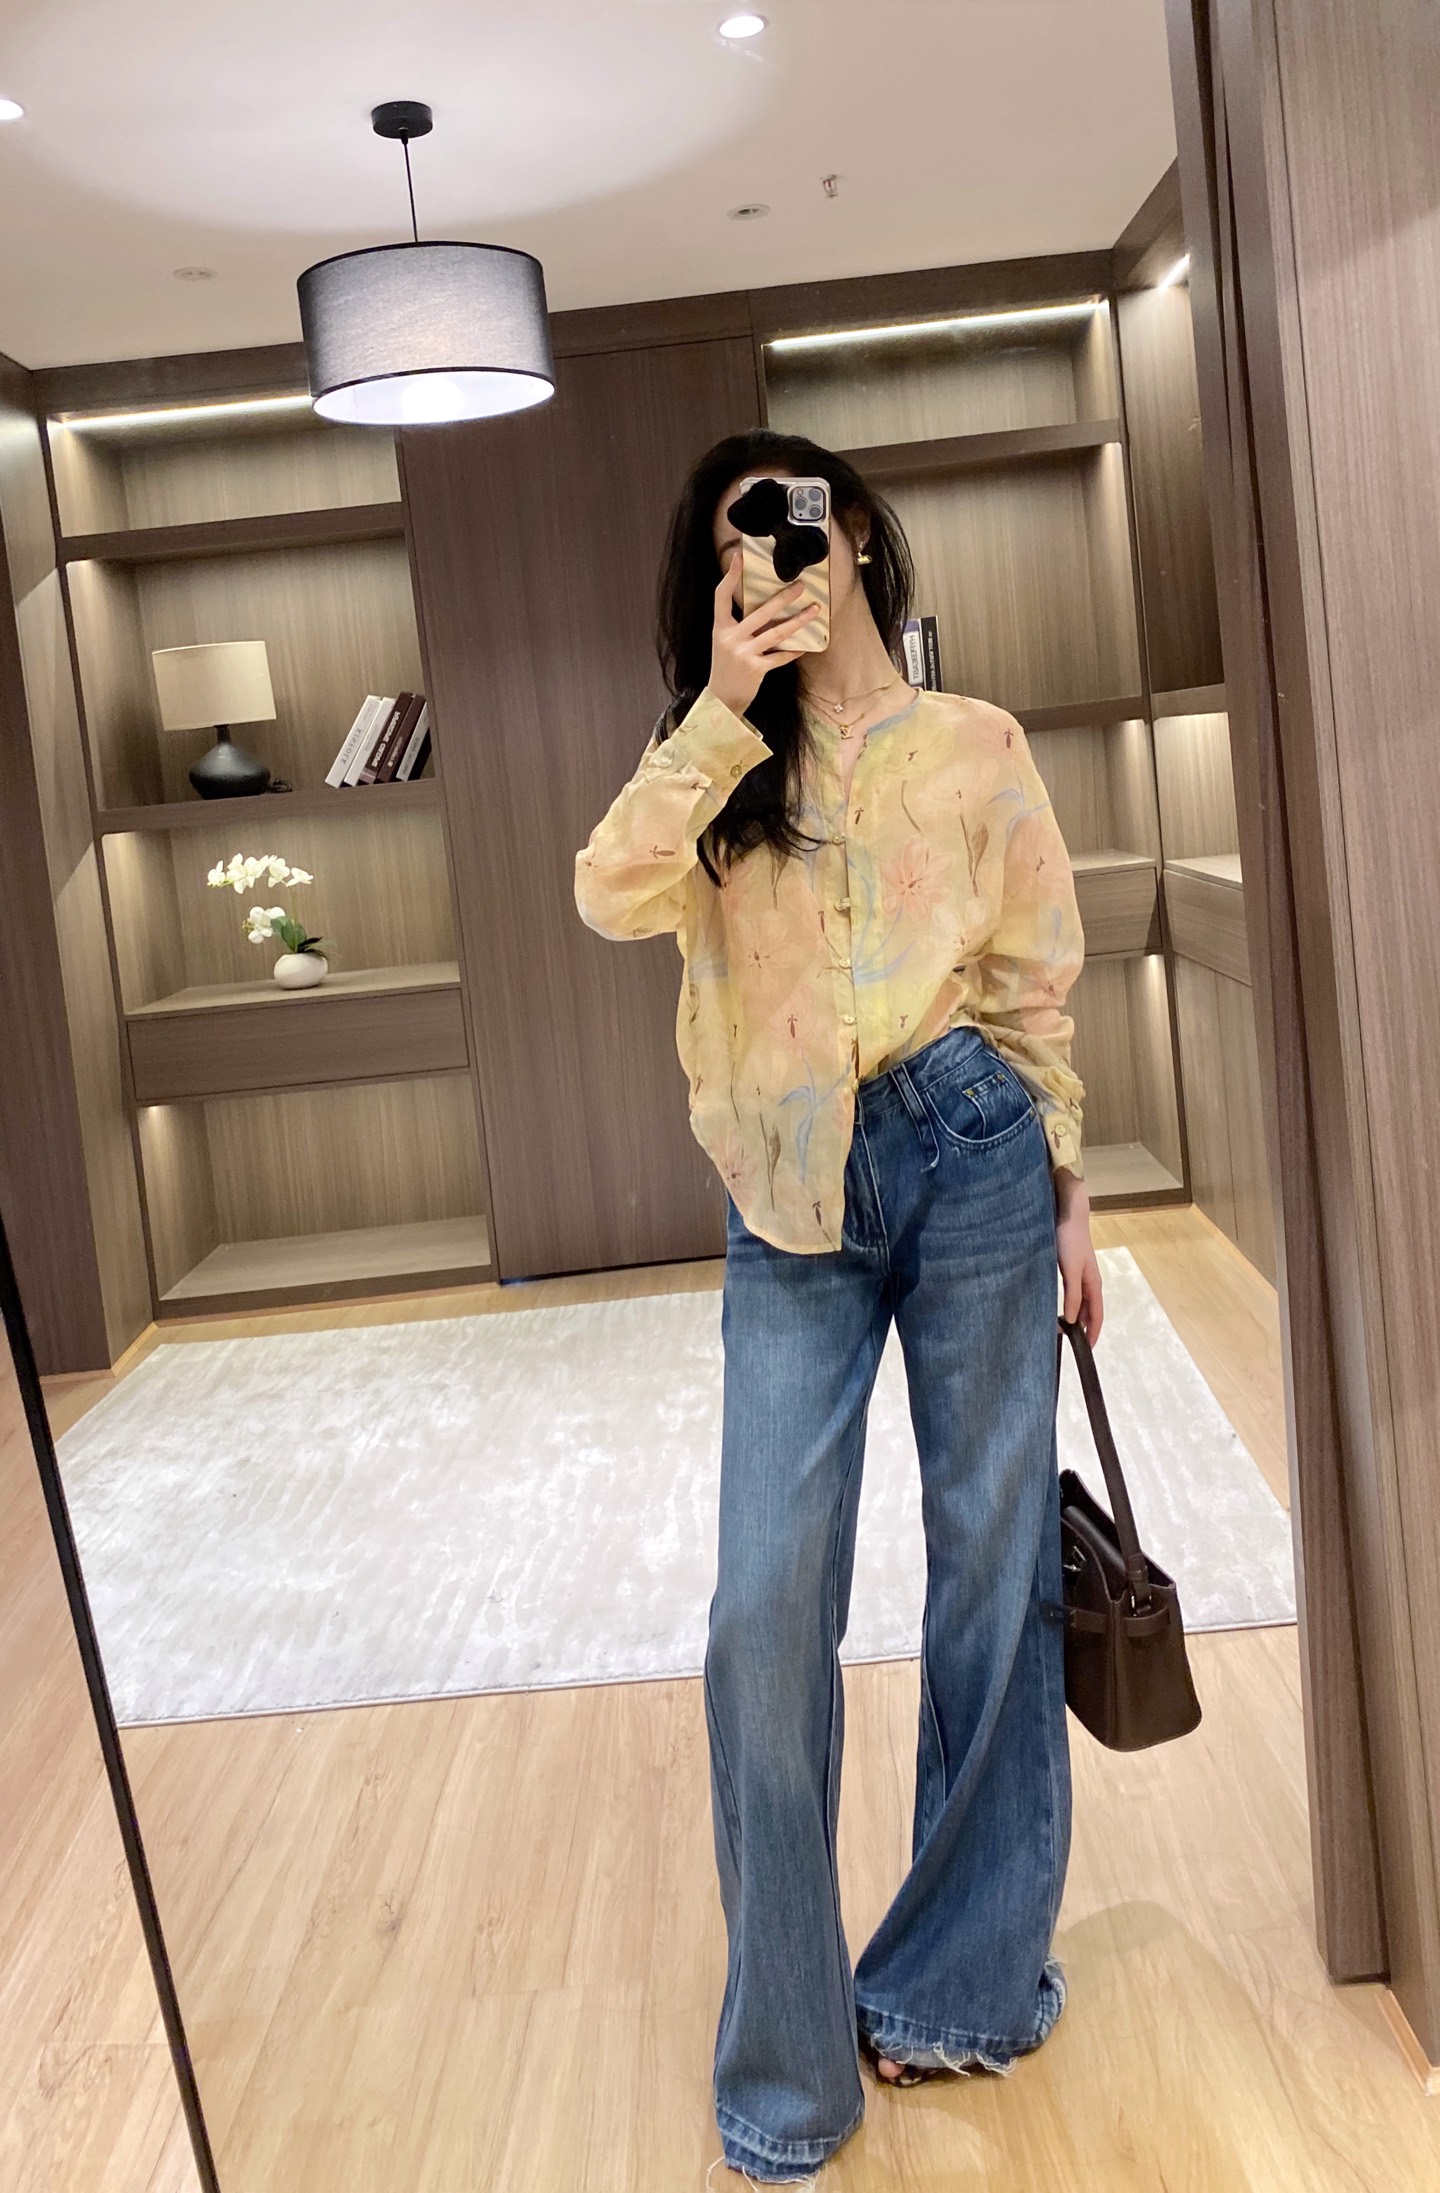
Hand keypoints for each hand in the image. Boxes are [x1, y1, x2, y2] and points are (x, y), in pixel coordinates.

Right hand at [708, 558, 819, 717]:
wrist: (721, 700)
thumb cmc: (726, 667)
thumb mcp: (724, 642)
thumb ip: (739, 626)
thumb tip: (766, 608)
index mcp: (720, 628)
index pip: (721, 596)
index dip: (730, 576)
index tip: (739, 556)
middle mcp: (730, 638)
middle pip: (761, 612)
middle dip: (783, 598)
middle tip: (801, 586)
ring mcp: (743, 653)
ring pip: (777, 633)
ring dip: (798, 621)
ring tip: (814, 610)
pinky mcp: (756, 669)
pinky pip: (780, 656)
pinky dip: (793, 651)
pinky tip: (806, 646)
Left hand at [1055, 1169, 1102, 1344]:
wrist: (1068, 1214)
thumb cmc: (1071, 1240)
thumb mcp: (1071, 1270)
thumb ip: (1073, 1295)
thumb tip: (1074, 1320)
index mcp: (1093, 1284)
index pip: (1096, 1315)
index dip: (1093, 1333)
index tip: (1087, 1349)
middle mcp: (1089, 1281)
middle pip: (1089, 1310)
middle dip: (1082, 1327)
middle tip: (1067, 1341)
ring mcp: (1080, 1274)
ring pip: (1080, 1302)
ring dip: (1074, 1315)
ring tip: (1060, 1328)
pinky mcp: (1070, 1267)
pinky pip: (1072, 1292)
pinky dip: (1067, 1303)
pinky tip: (1057, 1305)